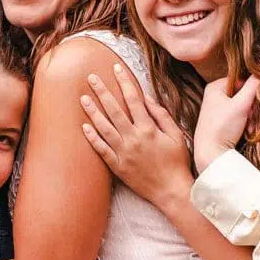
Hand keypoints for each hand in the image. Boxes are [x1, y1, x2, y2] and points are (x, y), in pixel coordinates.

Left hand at [80, 64, 194, 209]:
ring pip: (104, 128)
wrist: (171, 191)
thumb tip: (146, 97)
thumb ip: (161, 115)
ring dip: (92, 112)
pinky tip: (84, 127)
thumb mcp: (176, 135)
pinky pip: (101, 150)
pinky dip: (92, 138)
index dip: (124, 82)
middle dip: (102, 91)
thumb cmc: (177, 161)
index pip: (133, 99)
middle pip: (114, 110)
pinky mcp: (118, 166)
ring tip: (83, 98)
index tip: (116, 68)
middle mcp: (133, 139)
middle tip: (91, 77)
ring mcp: (123, 153)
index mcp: (148, 129)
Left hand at [193, 76, 259, 172]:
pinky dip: (244, 123)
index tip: (256, 102)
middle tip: (253, 116)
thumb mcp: (241, 105)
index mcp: (215, 87)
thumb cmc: (222, 127)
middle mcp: (213, 96)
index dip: (251, 90)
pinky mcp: (219, 122)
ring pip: (241, 107)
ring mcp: (216, 110)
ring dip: (250, 117)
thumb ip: (253, 87)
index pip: (240, 80)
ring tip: (250, 126)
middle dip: (252, 107)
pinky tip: (247, 131)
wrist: (210, 153)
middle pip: (242, 95)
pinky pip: (236, 117)